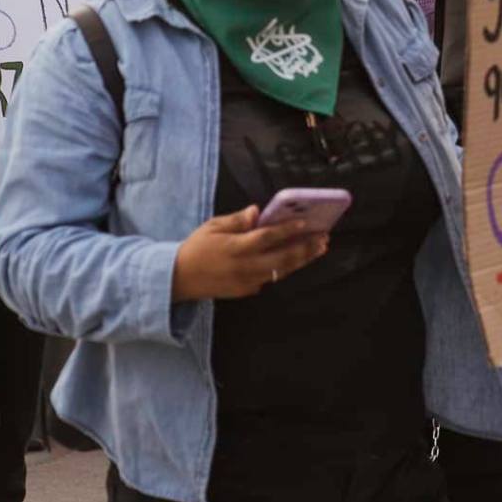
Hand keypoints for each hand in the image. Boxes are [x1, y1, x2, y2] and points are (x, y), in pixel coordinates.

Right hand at [172, 205, 329, 300]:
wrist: (178, 279)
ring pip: (281, 270)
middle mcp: (245, 266)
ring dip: (302, 259)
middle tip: (324, 238)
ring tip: (319, 248)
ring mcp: (247, 281)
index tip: (306, 224)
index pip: (267, 237)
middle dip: (306, 248)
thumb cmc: (196, 247)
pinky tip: (298, 258)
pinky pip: (270, 277)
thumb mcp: (213, 227)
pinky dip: (286, 268)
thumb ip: (237, 221)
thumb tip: (256, 211)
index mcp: (236, 247)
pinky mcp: (247, 290)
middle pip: (282, 257)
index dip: (288, 230)